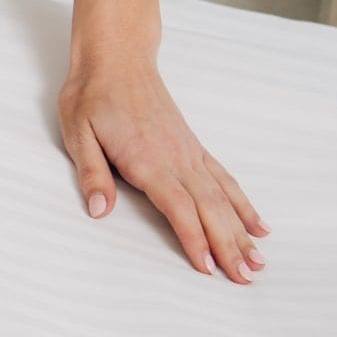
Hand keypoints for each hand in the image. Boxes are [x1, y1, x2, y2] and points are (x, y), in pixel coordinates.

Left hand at [60, 41, 268, 282]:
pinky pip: (224, 180)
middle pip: (209, 210)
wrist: (117, 58)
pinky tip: (257, 224)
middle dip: (229, 246)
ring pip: (223, 198)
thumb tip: (100, 210)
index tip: (209, 268)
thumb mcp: (78, 132)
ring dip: (241, 232)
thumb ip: (92, 173)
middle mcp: (176, 159)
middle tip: (247, 278)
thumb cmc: (93, 95)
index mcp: (147, 160)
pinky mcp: (193, 147)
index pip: (178, 207)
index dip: (194, 239)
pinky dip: (243, 204)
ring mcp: (189, 153)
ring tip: (259, 262)